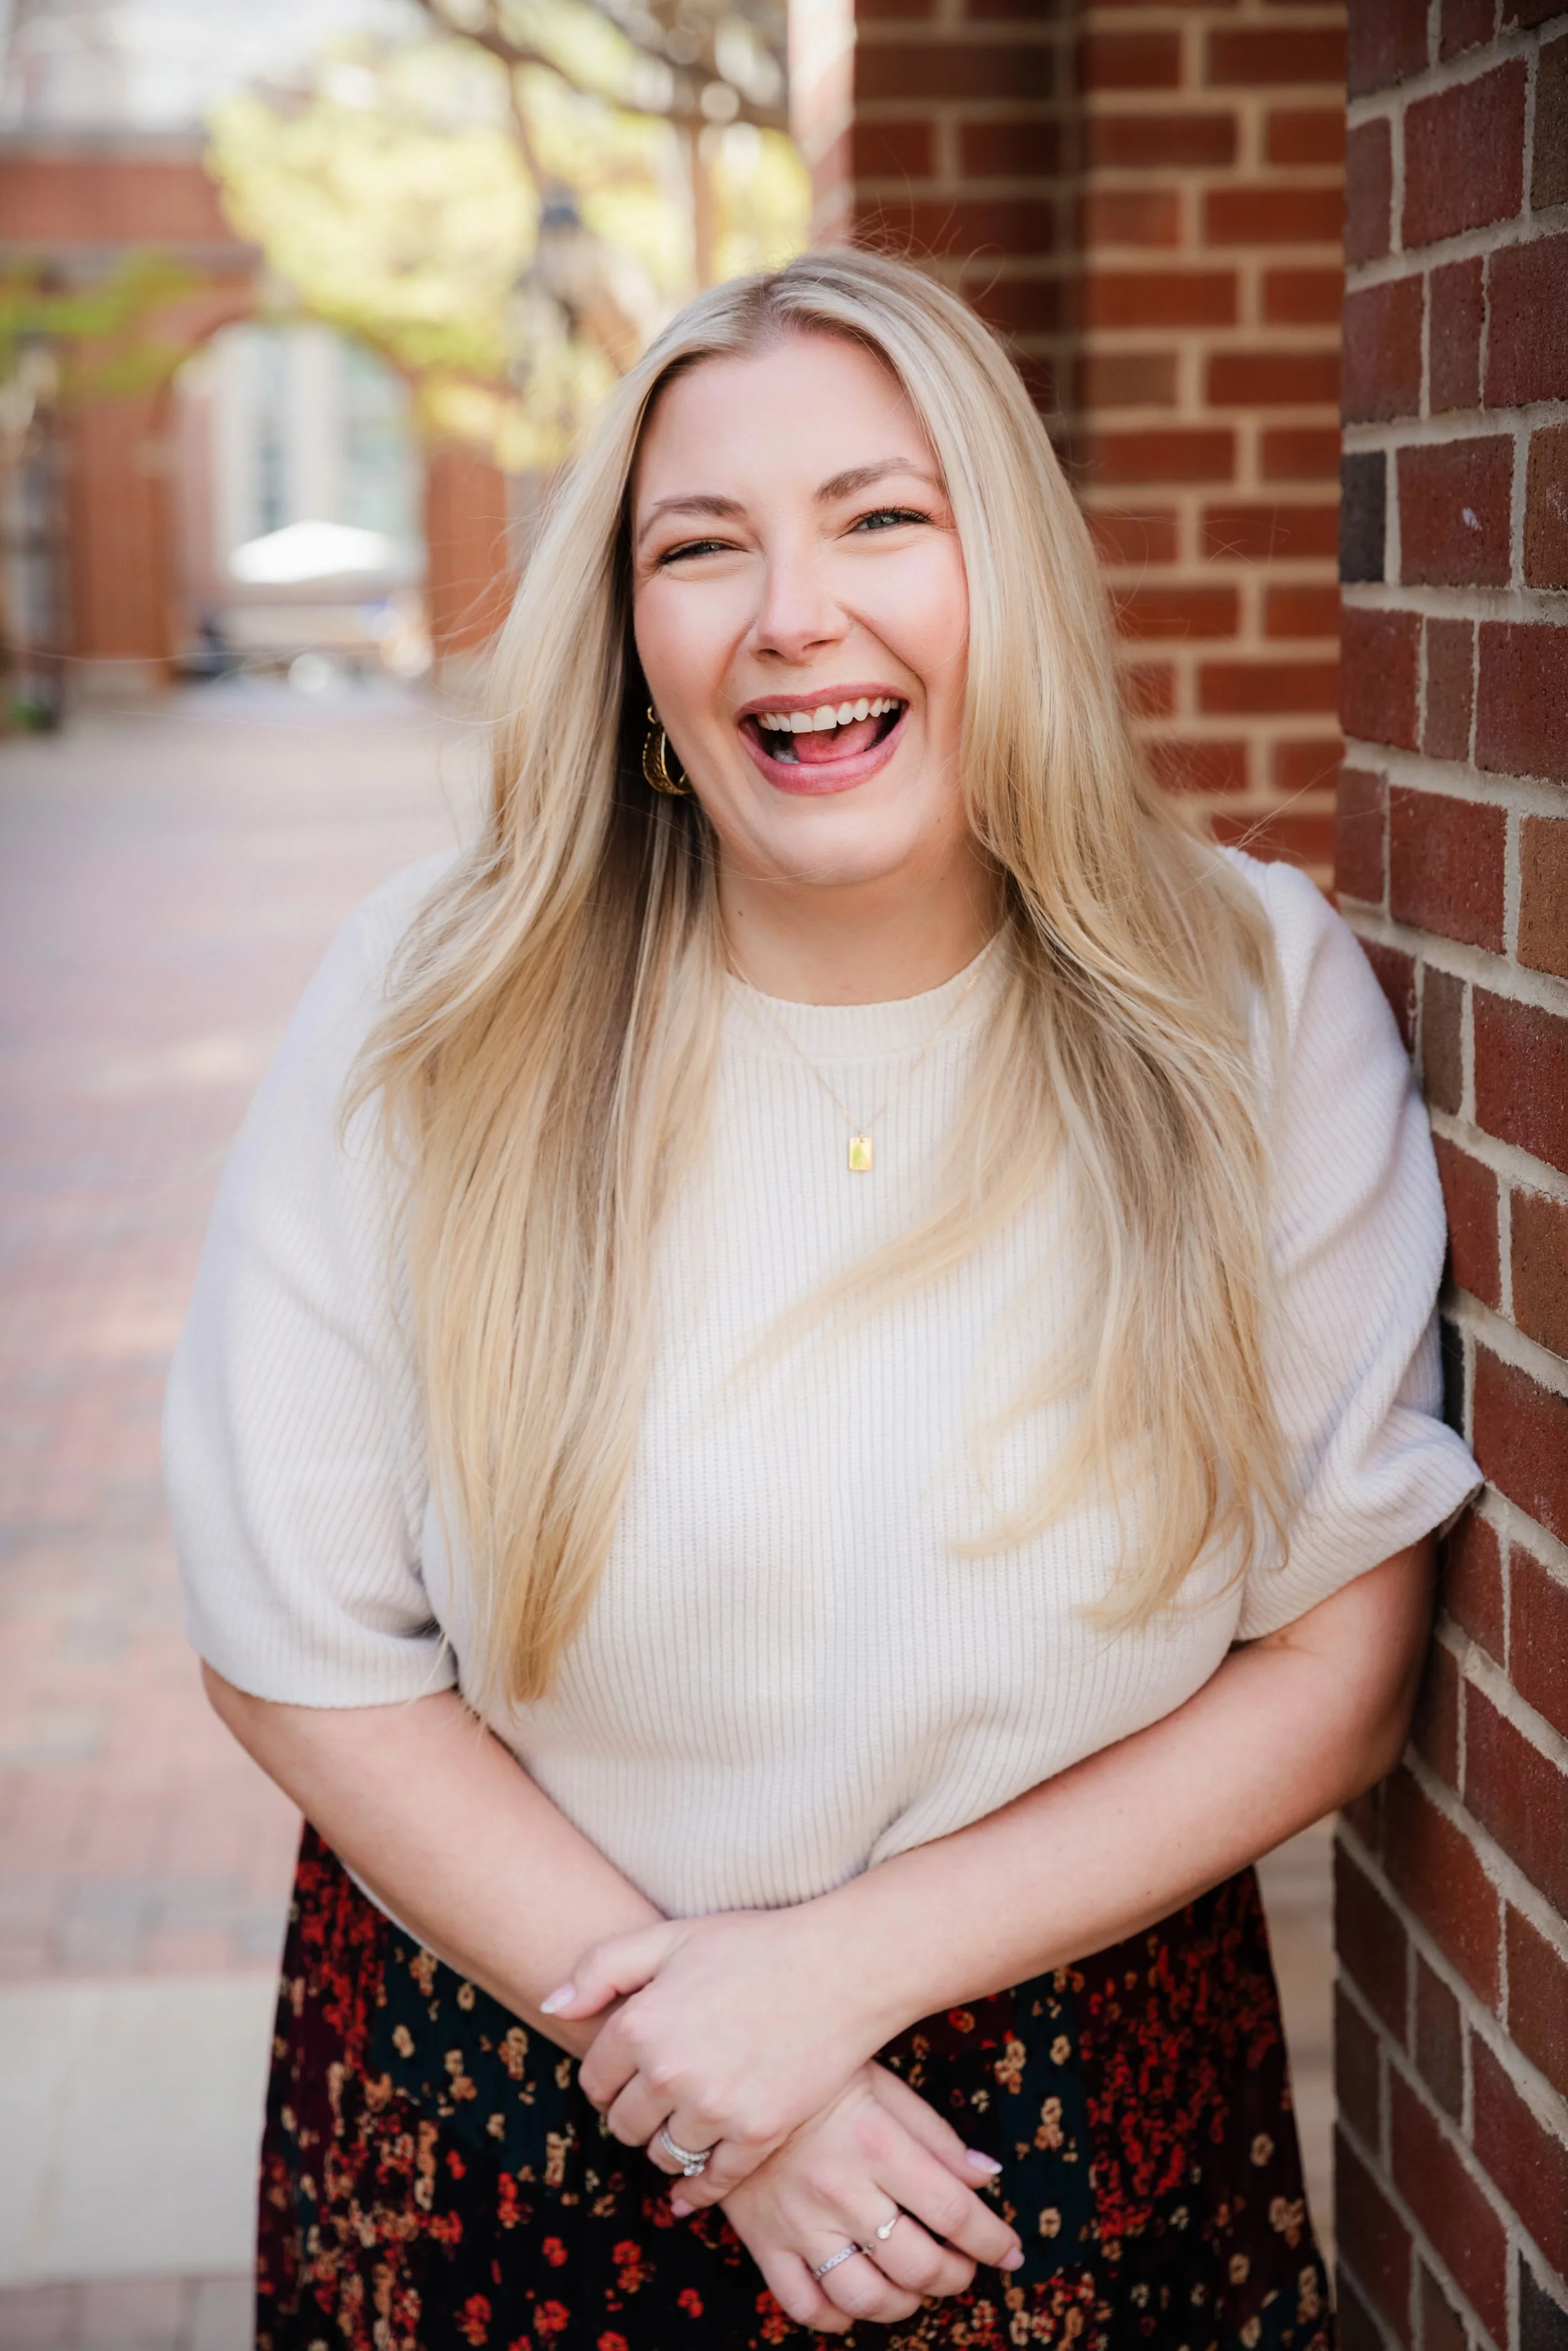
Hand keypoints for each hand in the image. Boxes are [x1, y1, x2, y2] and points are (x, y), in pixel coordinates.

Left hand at [545, 1905, 892, 2200]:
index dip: (610, 2075)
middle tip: (659, 2095)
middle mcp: (669, 2073)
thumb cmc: (753, 1945)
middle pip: (623, 2124)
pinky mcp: (757, 2135)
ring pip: (662, 2155)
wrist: (839, 1968)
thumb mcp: (670, 1937)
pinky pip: (709, 2181)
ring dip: (666, 2144)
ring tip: (685, 2120)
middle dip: (634, 2112)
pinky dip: (695, 2189)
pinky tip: (690, 2188)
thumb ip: (600, 1968)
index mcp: (641, 2024)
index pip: (595, 2080)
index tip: (630, 2069)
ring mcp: (715, 2109)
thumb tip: (550, 2005)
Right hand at [715, 2063, 1021, 2333]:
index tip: (1011, 2253)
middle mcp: (841, 2190)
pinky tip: (855, 2300)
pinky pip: (804, 2305)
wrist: (730, 2073)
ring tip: (915, 2289)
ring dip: (904, 2305)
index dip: (992, 2241)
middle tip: (963, 2269)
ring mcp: (798, 2221)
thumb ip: (935, 2135)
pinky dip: (837, 2317)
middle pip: (916, 2265)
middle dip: (954, 2277)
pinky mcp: (763, 2241)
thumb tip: (988, 2177)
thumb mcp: (882, 2084)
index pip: (953, 2213)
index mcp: (877, 2143)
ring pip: (863, 2297)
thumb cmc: (818, 2076)